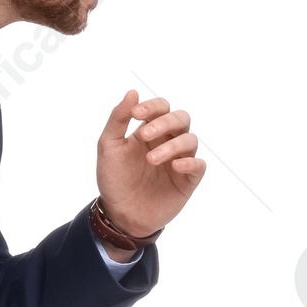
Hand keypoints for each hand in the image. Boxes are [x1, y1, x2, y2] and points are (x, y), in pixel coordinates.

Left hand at [94, 90, 205, 240]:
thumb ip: (118, 120)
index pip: (161, 108)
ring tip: (151, 159)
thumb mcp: (108, 147)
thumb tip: (132, 93)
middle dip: (164, 123)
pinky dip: (189, 163)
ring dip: (172, 145)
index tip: (136, 114)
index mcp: (150, 131)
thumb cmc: (114, 179)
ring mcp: (179, 160)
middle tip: (144, 136)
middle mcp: (168, 142)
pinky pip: (198, 165)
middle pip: (180, 119)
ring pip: (190, 140)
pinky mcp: (187, 180)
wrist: (119, 214)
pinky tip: (175, 166)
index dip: (152, 107)